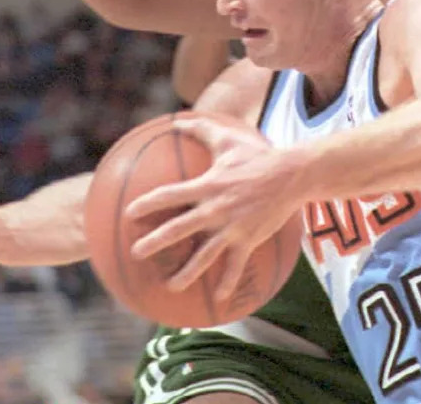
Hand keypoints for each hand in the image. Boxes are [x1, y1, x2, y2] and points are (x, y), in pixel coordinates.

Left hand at [124, 117, 301, 300]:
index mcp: (206, 186)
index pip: (169, 195)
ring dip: (185, 273)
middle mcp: (215, 210)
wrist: (291, 175)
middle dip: (155, 242)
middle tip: (136, 252)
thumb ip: (200, 129)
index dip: (147, 204)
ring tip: (170, 285)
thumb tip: (176, 120)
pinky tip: (217, 299)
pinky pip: (235, 266)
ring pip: (204, 256)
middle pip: (178, 229)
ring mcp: (232, 228)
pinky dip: (227, 283)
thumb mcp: (227, 138)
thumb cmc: (257, 155)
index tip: (129, 214)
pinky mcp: (248, 240)